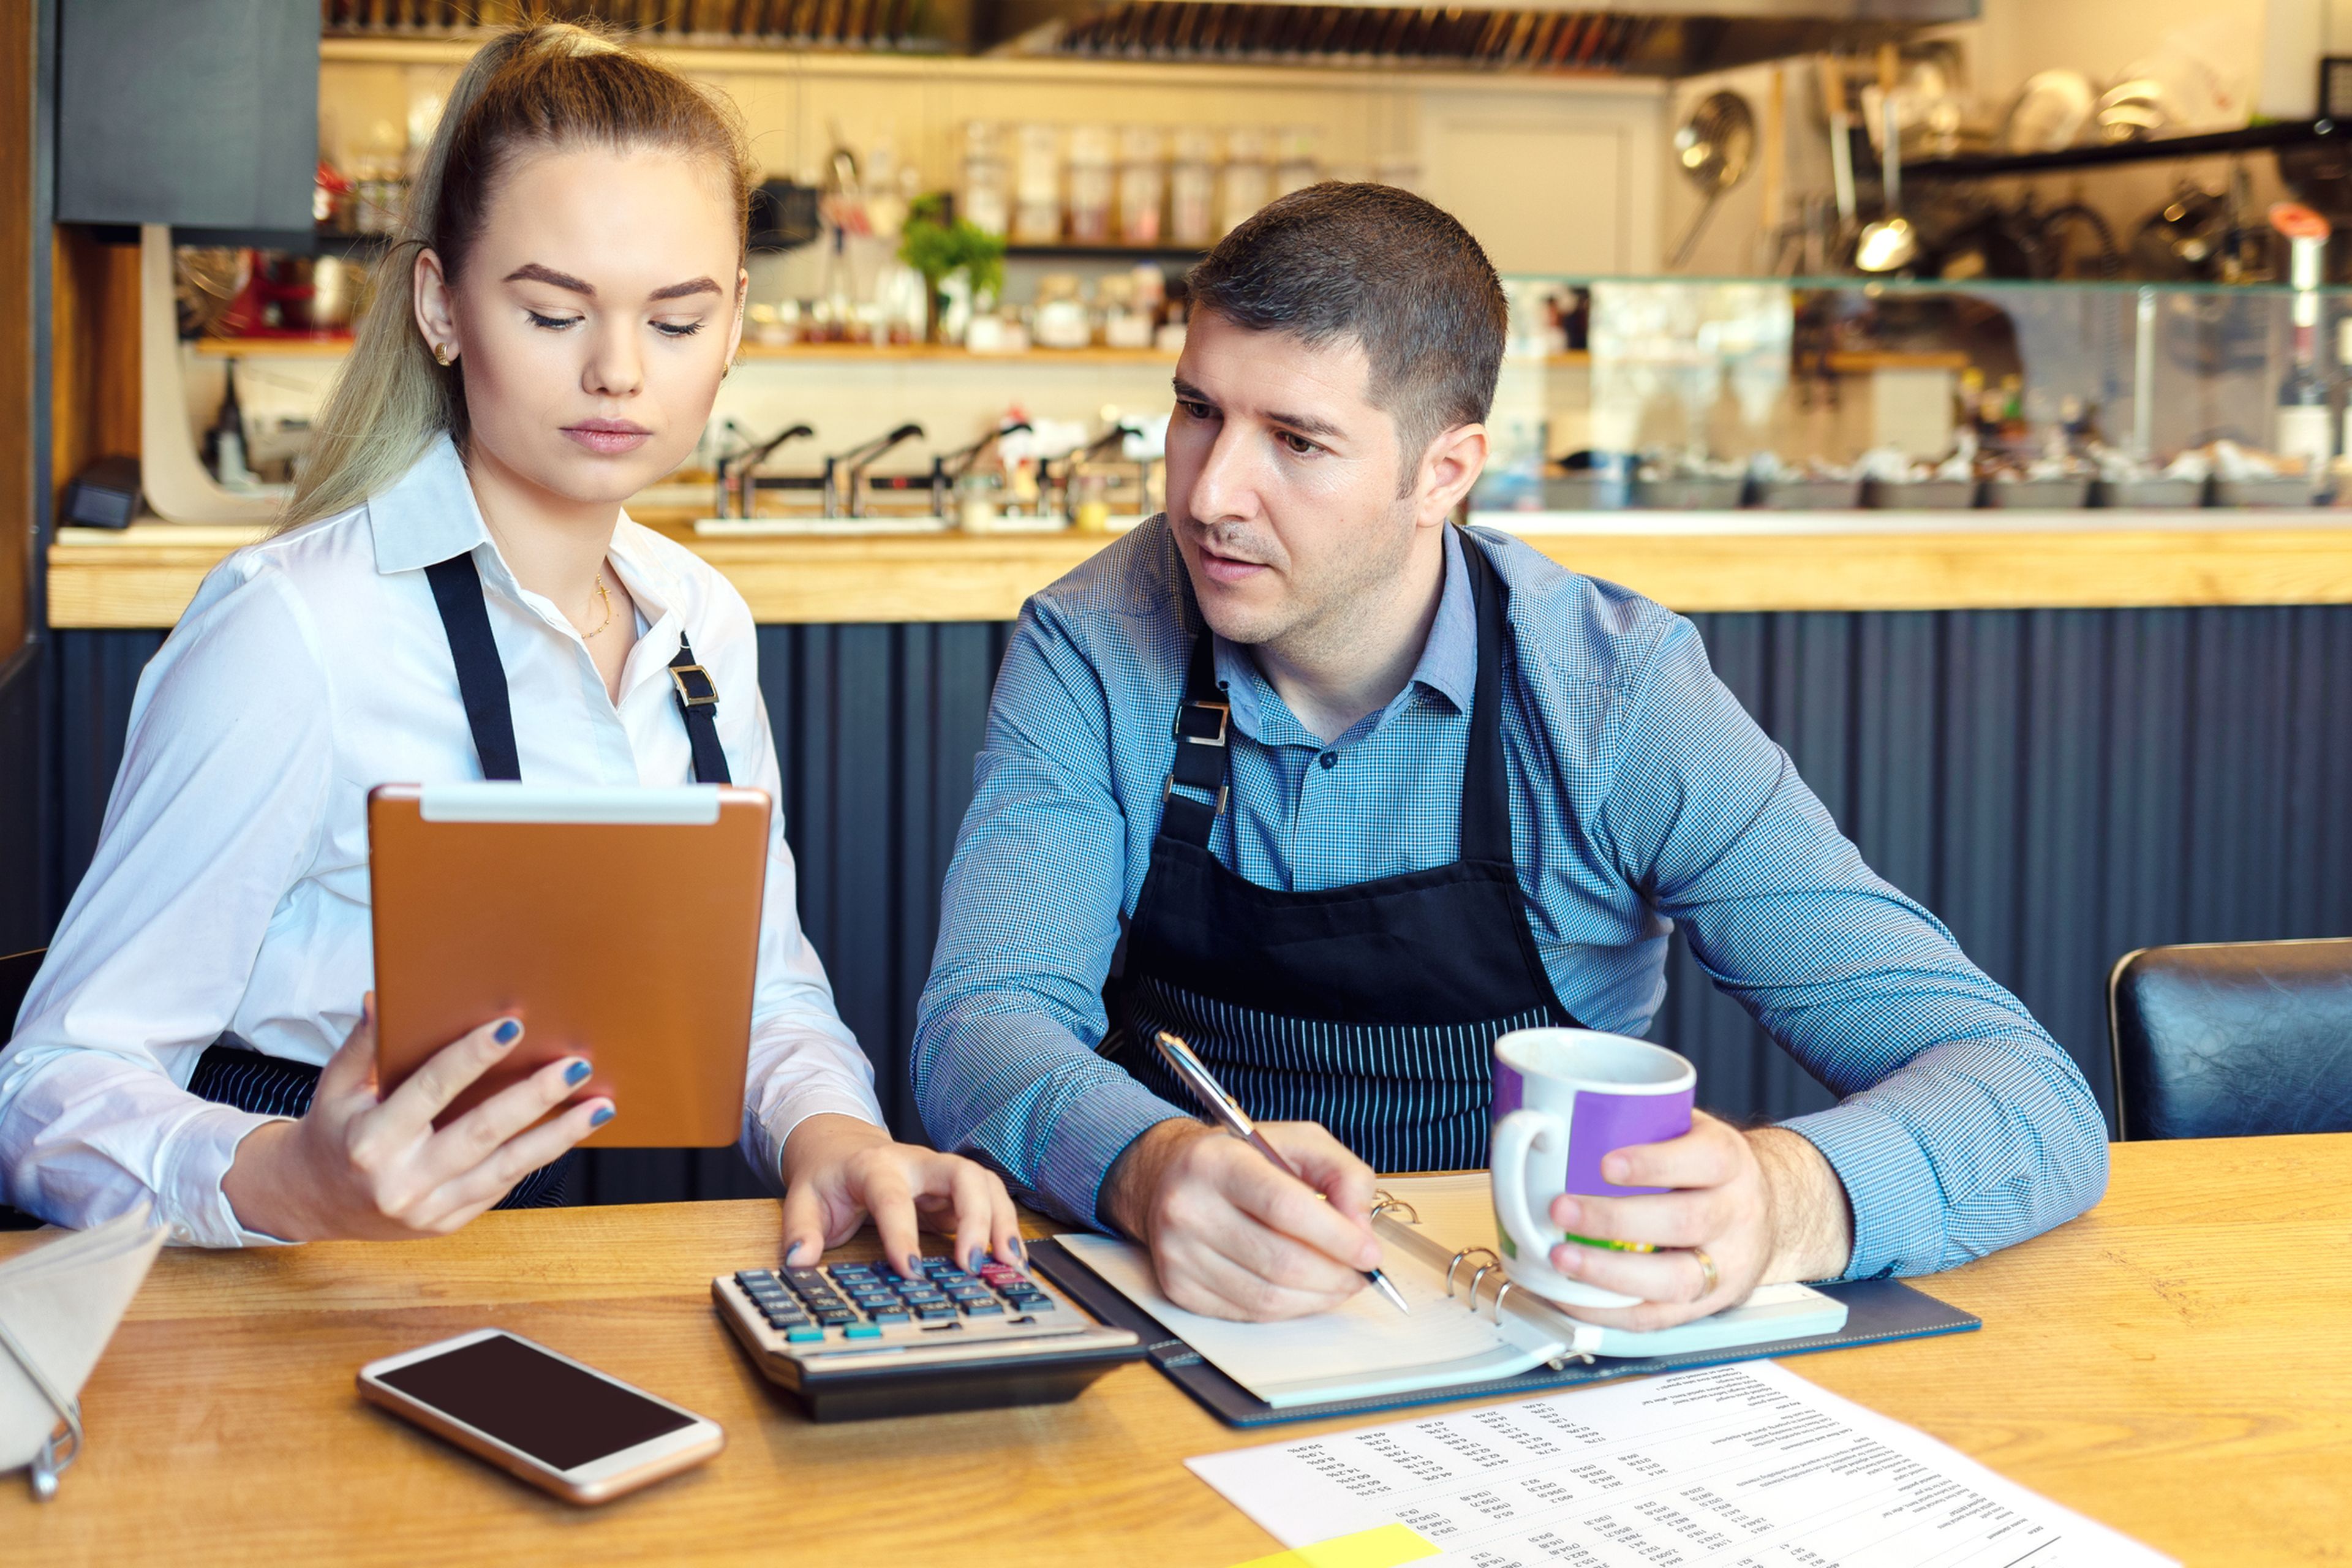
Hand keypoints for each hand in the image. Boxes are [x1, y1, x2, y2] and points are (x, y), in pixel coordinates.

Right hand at [222, 995, 611, 1241]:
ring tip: (600, 1106)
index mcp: (371, 1140)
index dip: (472, 1057)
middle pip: (482, 1132)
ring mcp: (428, 1208)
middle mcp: (401, 1180)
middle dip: (535, 1097)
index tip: (513, 1026)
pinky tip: (570, 1131)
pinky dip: (538, 1157)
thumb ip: (362, 1045)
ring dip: (559, 1135)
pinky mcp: (447, 1224)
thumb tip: (380, 996)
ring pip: (506, 1167)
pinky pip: (501, 1186)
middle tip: (578, 1065)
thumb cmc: (333, 1131)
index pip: (431, 1090)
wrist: (312, 1201)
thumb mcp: (336, 1086)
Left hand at [777, 1114, 1020, 1278]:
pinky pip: (990, 1200)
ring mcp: (941, 1174)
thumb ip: (801, 1229)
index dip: (903, 1233)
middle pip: (961, 1175)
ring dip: (1001, 1221)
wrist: (843, 1147)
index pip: (893, 1197)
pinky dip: (1005, 1226)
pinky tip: (1011, 1258)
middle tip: (971, 1264)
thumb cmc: (828, 1177)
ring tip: (1010, 1263)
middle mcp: (917, 1163)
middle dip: (975, 1218)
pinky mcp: (956, 1190)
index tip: (912, 1271)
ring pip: (985, 1183)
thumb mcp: (802, 1199)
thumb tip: (798, 1260)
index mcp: (875, 1166)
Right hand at [1102, 1118, 1381, 1322]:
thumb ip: (1342, 1174)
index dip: (1336, 1237)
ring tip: (1340, 1283)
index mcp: (1217, 1162)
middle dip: (1335, 1275)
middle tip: (1361, 1273)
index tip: (1369, 1253)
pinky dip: (1289, 1308)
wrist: (1167, 1178)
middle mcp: (1189, 1208)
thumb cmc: (1240, 1159)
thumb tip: (1361, 1229)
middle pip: (1280, 1261)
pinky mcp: (1178, 1289)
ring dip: (1318, 1298)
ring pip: (1267, 1297)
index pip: (1284, 1207)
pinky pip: (1249, 1312)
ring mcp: (1178, 1254)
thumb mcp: (1298, 1142)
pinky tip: (1304, 1290)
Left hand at [1540, 1112, 1852, 1331]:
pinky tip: (1573, 1296)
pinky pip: (1658, 1317)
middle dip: (1616, 1221)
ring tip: (1561, 1258)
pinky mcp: (1707, 1304)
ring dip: (1609, 1273)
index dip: (1655, 1164)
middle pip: (1686, 1222)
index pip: (1703, 1160)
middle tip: (1561, 1209)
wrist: (1764, 1213)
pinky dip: (1609, 1311)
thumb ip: (1641, 1123)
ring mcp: (1726, 1265)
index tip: (1605, 1164)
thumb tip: (1551, 1118)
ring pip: (1674, 1279)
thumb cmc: (1706, 1168)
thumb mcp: (1688, 1130)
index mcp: (1728, 1161)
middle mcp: (1735, 1214)